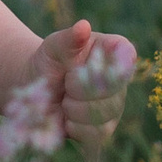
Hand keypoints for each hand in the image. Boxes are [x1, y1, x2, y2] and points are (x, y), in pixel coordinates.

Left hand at [39, 21, 137, 153]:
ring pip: (101, 114)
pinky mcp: (104, 131)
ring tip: (65, 98)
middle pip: (110, 89)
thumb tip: (83, 26)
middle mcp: (121, 81)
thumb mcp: (54, 46)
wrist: (34, 89)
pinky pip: (94, 134)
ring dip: (73, 107)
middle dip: (77, 87)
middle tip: (66, 81)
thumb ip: (69, 38)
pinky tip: (67, 116)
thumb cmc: (50, 61)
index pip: (126, 54)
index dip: (112, 62)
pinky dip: (73, 126)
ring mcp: (115, 107)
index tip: (87, 63)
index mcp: (114, 51)